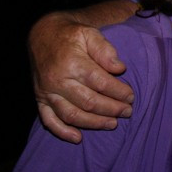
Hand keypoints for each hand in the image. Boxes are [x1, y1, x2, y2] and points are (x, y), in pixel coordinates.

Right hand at [29, 11, 131, 142]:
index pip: (100, 82)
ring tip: (113, 124)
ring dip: (94, 123)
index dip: (118, 91)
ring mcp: (46, 92)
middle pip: (88, 102)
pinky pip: (49, 120)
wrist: (42, 35)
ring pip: (72, 115)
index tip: (131, 96)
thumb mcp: (90, 33)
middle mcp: (57, 80)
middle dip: (111, 109)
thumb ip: (105, 50)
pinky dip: (62, 132)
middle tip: (128, 111)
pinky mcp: (40, 100)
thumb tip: (120, 68)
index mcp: (71, 63)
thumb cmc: (71, 35)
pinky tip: (78, 138)